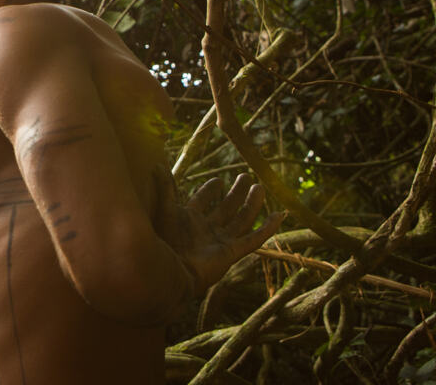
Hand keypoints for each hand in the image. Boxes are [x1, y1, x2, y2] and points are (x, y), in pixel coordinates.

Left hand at [166, 173, 284, 292]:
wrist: (173, 271)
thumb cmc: (165, 242)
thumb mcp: (165, 209)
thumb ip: (164, 188)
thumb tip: (157, 165)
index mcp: (189, 219)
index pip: (203, 201)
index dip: (211, 190)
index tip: (219, 181)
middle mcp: (207, 229)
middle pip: (226, 208)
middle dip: (236, 193)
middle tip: (245, 176)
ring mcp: (221, 241)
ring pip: (242, 220)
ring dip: (252, 204)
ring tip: (260, 187)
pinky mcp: (233, 252)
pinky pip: (254, 239)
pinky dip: (267, 228)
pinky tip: (278, 216)